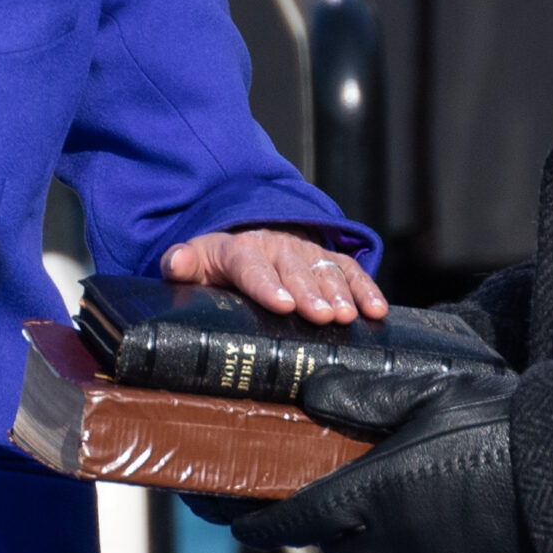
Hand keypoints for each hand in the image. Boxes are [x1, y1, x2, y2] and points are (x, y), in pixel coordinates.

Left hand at [159, 228, 386, 324]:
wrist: (248, 235)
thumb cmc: (219, 262)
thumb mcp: (196, 260)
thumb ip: (182, 264)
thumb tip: (175, 264)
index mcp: (240, 250)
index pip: (252, 266)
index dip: (267, 285)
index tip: (282, 304)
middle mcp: (277, 247)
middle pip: (294, 270)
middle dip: (309, 293)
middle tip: (321, 317)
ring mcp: (306, 252)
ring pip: (325, 270)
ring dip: (339, 293)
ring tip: (347, 316)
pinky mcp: (328, 259)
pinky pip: (350, 270)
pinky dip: (366, 289)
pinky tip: (377, 311)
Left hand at [231, 364, 521, 552]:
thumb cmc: (495, 427)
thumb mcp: (425, 394)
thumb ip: (362, 397)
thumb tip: (309, 395)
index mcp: (370, 496)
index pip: (293, 519)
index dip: (259, 524)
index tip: (236, 522)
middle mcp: (387, 546)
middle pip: (334, 540)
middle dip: (326, 518)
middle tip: (329, 487)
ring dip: (368, 538)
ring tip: (388, 500)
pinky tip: (426, 526)